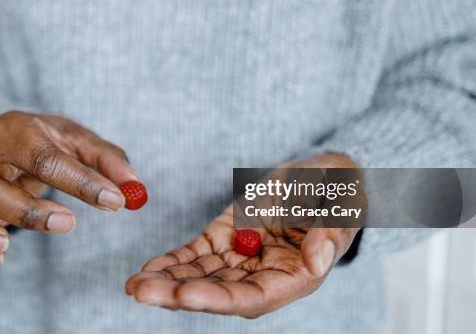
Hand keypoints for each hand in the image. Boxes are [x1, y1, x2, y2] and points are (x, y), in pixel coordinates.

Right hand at [0, 111, 138, 264]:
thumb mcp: (83, 141)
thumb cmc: (52, 140)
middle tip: (69, 223)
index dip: (80, 183)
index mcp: (17, 130)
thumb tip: (133, 189)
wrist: (16, 137)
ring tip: (6, 247)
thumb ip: (109, 162)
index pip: (44, 158)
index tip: (114, 202)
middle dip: (27, 211)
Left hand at [125, 153, 359, 317]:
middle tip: (141, 292)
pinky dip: (171, 261)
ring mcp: (240, 256)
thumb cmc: (338, 193)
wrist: (321, 177)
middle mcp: (262, 274)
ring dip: (166, 281)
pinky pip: (195, 254)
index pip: (253, 297)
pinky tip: (147, 270)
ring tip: (134, 285)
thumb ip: (329, 234)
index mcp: (294, 276)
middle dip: (178, 293)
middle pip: (217, 291)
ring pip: (199, 275)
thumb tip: (317, 263)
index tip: (186, 295)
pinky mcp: (224, 237)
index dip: (219, 298)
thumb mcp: (342, 207)